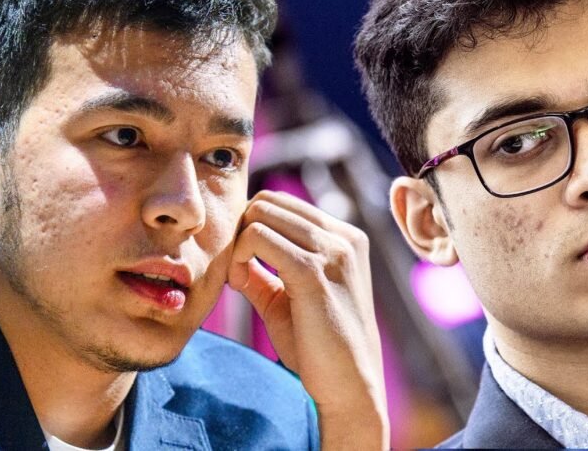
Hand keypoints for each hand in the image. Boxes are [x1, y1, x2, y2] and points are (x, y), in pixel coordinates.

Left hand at [228, 190, 388, 449]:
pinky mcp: (314, 272)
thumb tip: (236, 255)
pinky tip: (239, 283)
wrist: (350, 387)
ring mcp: (333, 251)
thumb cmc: (321, 348)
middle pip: (268, 201)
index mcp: (345, 238)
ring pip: (261, 214)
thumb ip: (267, 273)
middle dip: (242, 230)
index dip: (253, 227)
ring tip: (239, 280)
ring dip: (239, 244)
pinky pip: (259, 238)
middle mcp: (343, 237)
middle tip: (238, 270)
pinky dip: (240, 257)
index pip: (283, 204)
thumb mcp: (292, 301)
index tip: (245, 264)